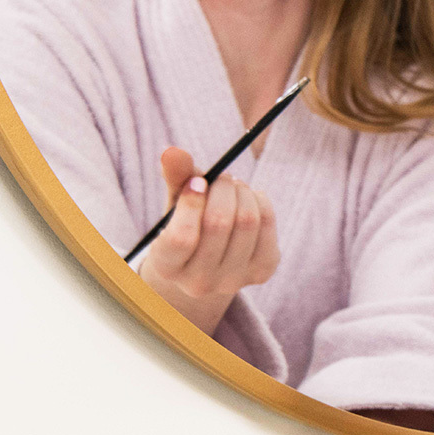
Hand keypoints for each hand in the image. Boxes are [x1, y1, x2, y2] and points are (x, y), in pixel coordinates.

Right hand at [139, 147, 279, 333]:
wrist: (210, 262)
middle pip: (219, 223)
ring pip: (247, 221)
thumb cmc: (187, 224)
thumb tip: (172, 151)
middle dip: (222, 188)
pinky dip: (260, 201)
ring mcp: (232, 280)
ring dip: (242, 192)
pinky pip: (267, 224)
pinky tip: (250, 200)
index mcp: (166, 266)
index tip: (198, 182)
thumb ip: (175, 178)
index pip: (181, 237)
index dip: (192, 203)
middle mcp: (198, 283)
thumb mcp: (176, 203)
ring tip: (234, 188)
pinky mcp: (262, 272)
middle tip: (222, 177)